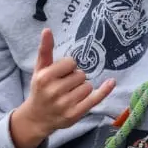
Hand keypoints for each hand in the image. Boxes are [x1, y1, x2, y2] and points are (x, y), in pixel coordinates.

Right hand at [12, 28, 114, 147]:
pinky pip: (95, 99)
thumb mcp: (39, 69)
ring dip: (82, 88)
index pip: (71, 63)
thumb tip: (47, 29)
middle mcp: (54, 91)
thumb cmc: (40, 89)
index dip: (68, 67)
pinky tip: (111, 82)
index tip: (60, 74)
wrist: (37, 117)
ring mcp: (65, 104)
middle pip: (80, 74)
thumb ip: (45, 49)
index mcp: (45, 77)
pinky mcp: (75, 114)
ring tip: (70, 94)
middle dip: (75, 78)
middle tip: (64, 86)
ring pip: (88, 86)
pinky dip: (104, 90)